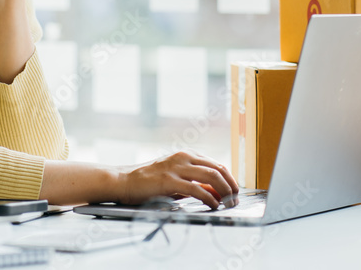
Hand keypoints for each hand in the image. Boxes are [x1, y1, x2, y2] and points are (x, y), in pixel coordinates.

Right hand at [118, 151, 238, 209]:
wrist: (124, 181)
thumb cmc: (149, 181)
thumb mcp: (175, 177)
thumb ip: (195, 182)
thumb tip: (216, 192)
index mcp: (186, 154)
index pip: (217, 164)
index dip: (229, 179)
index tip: (235, 192)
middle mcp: (184, 157)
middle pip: (218, 169)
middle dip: (231, 185)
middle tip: (236, 199)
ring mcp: (177, 168)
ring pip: (211, 176)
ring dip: (224, 191)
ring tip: (229, 203)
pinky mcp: (169, 181)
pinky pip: (196, 189)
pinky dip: (209, 198)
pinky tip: (213, 205)